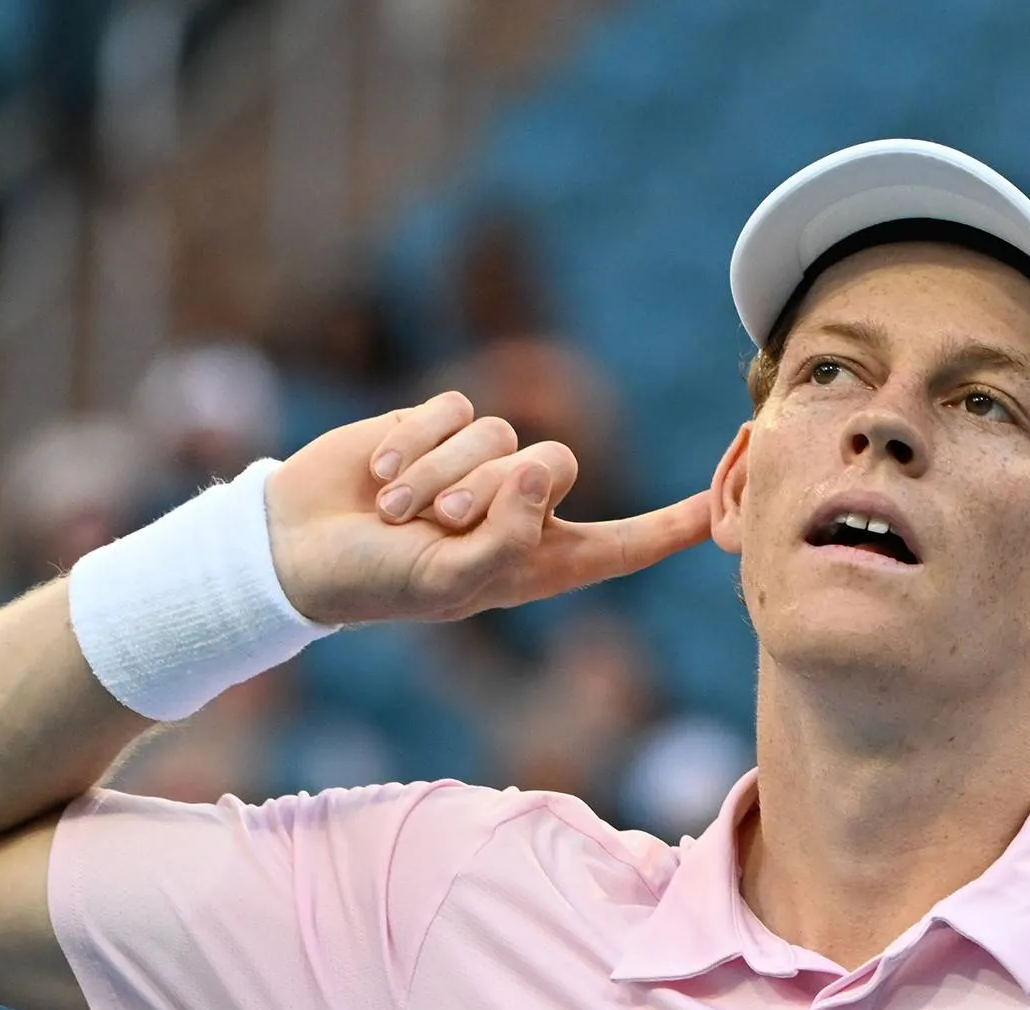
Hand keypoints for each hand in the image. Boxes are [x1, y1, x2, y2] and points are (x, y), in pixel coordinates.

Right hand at [261, 390, 711, 629]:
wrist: (297, 547)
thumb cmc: (376, 583)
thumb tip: (540, 468)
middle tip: (435, 527)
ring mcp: (481, 465)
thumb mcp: (445, 581)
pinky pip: (454, 407)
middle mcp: (520, 511)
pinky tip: (380, 476)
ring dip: (440, 473)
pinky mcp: (441, 424)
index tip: (732, 504)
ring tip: (398, 511)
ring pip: (499, 433)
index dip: (679, 525)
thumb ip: (505, 537)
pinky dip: (414, 442)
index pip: (626, 543)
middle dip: (488, 490)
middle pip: (554, 464)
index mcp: (539, 563)